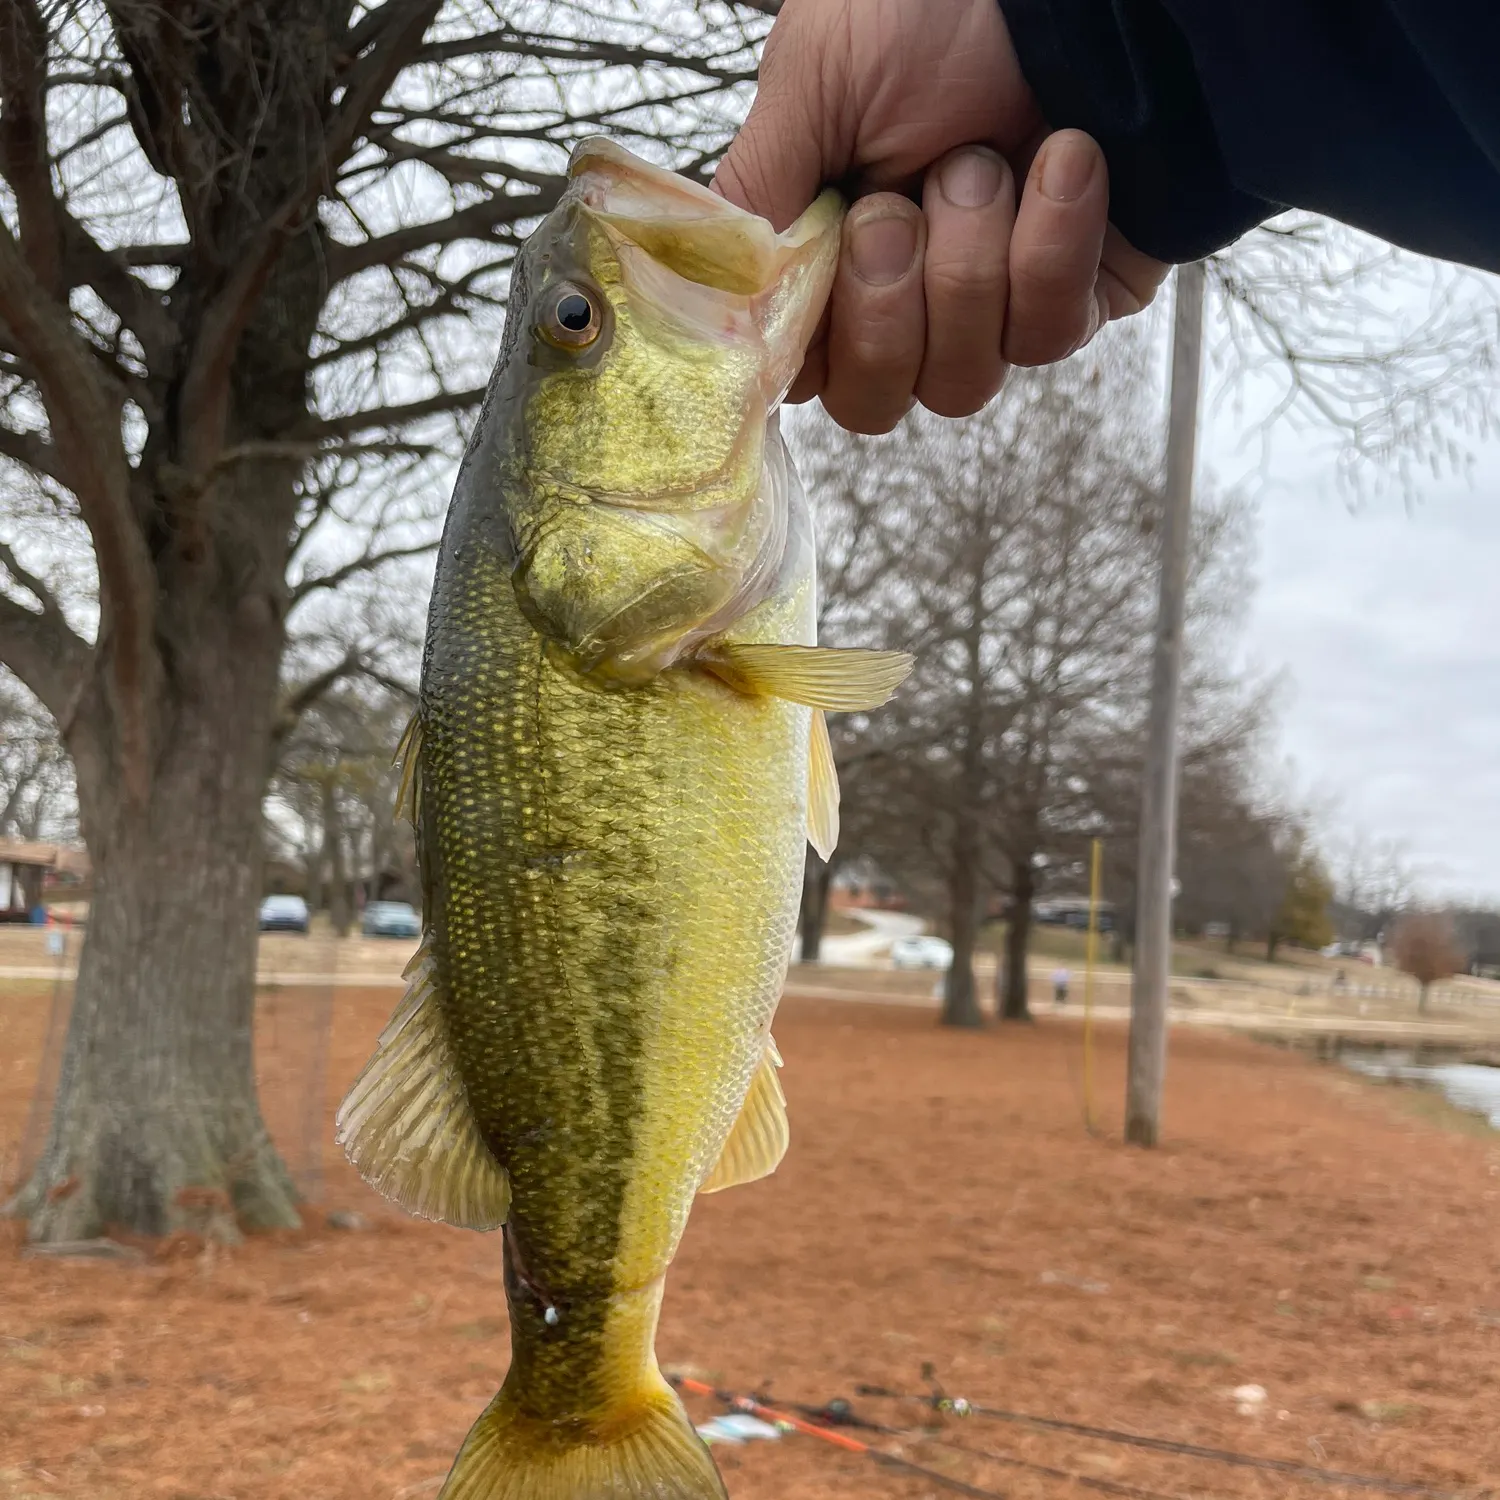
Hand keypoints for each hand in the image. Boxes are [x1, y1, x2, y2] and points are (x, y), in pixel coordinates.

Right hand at [715, 0, 1167, 432]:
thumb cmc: (927, 8)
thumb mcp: (809, 89)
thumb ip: (755, 203)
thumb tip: (721, 311)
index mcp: (832, 263)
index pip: (800, 374)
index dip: (807, 348)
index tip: (818, 268)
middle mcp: (909, 304)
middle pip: (874, 403)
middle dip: (883, 313)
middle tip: (894, 212)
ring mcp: (994, 311)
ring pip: (960, 381)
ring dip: (965, 264)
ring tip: (978, 161)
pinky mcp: (1079, 297)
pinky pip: (1050, 332)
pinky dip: (1049, 245)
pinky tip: (1057, 160)